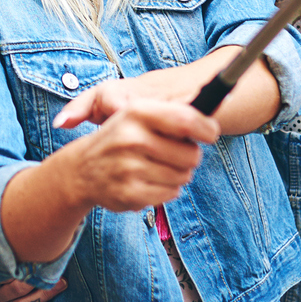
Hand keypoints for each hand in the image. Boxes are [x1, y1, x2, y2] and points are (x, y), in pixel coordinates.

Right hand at [51, 99, 216, 214]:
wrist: (82, 170)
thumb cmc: (121, 138)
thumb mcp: (140, 115)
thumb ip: (175, 111)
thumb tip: (218, 107)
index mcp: (136, 112)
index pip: (185, 120)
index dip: (206, 128)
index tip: (211, 133)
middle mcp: (131, 138)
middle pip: (191, 154)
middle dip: (189, 156)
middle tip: (173, 154)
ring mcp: (128, 167)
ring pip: (183, 176)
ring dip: (177, 175)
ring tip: (157, 168)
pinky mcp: (129, 193)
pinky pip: (171, 194)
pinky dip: (167, 190)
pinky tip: (149, 182)